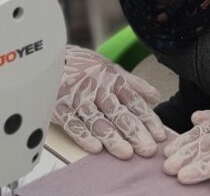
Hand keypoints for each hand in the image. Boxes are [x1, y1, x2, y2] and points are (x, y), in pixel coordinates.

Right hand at [52, 46, 166, 158]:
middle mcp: (97, 88)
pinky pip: (72, 122)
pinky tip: (95, 148)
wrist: (50, 56)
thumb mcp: (110, 68)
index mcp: (113, 80)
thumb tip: (155, 96)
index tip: (159, 135)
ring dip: (112, 137)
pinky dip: (83, 135)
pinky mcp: (59, 106)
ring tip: (126, 152)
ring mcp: (77, 98)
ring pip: (97, 120)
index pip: (134, 102)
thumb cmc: (83, 64)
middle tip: (147, 149)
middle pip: (118, 113)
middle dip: (135, 132)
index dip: (148, 119)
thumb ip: (133, 84)